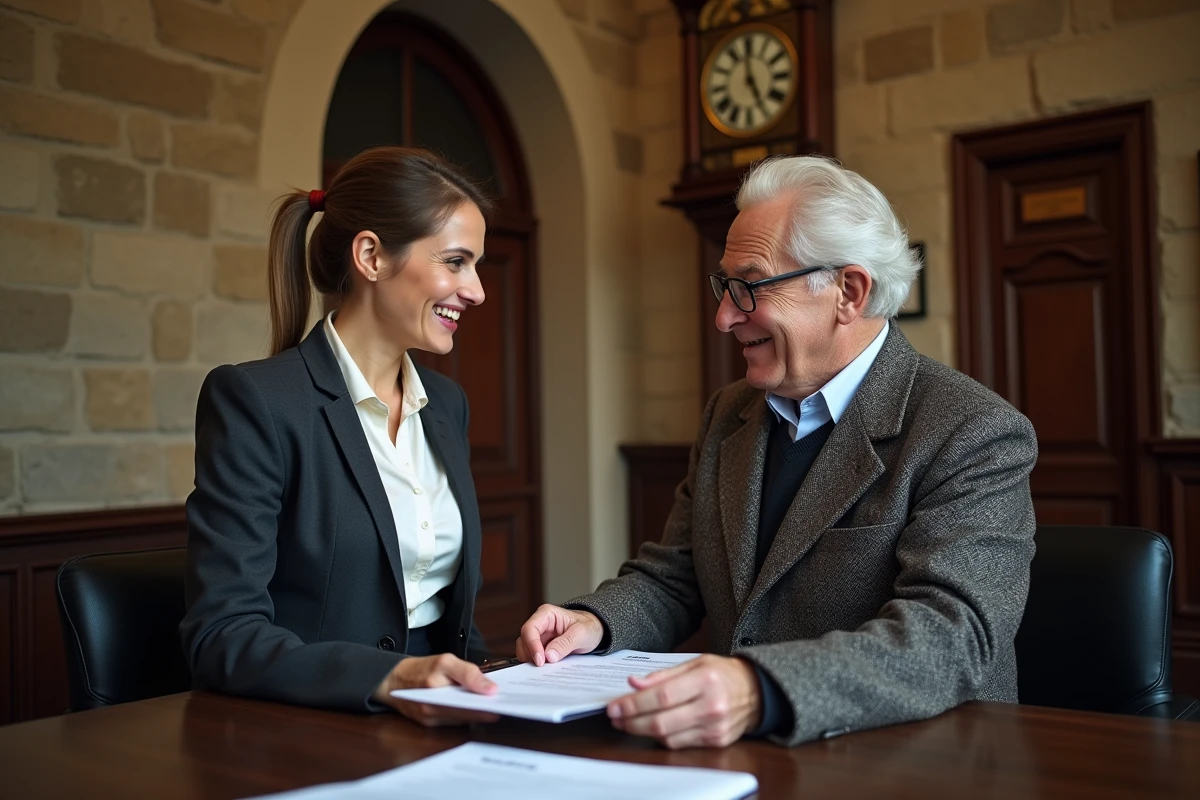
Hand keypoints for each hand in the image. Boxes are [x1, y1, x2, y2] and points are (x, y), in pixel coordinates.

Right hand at [372, 653, 499, 725]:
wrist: (394, 681)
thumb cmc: (422, 668)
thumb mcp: (446, 660)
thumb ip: (468, 672)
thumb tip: (490, 689)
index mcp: (434, 686)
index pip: (465, 700)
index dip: (483, 705)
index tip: (500, 704)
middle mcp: (430, 706)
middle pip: (464, 713)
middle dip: (483, 712)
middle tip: (501, 708)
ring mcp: (429, 718)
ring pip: (460, 720)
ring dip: (476, 715)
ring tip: (493, 708)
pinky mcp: (429, 724)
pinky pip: (452, 722)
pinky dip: (465, 717)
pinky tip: (476, 711)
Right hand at [515, 604, 604, 665]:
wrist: (594, 632)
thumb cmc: (588, 627)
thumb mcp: (581, 633)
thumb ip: (565, 643)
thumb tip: (549, 656)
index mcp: (546, 614)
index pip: (530, 629)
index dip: (531, 645)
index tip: (540, 660)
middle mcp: (539, 624)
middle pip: (524, 641)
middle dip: (530, 655)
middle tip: (543, 667)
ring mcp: (539, 637)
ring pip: (525, 650)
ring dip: (532, 660)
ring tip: (547, 668)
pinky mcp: (541, 648)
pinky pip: (532, 657)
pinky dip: (536, 664)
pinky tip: (547, 668)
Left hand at [606, 655, 761, 748]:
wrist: (756, 692)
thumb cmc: (722, 674)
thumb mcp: (695, 662)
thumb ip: (663, 675)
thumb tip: (633, 683)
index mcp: (704, 680)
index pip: (661, 696)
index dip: (633, 704)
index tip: (614, 707)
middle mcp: (711, 706)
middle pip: (661, 722)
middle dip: (632, 721)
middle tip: (615, 718)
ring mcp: (714, 728)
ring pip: (668, 737)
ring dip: (643, 731)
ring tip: (629, 722)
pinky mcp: (716, 742)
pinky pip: (680, 744)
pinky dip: (663, 737)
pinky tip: (653, 728)